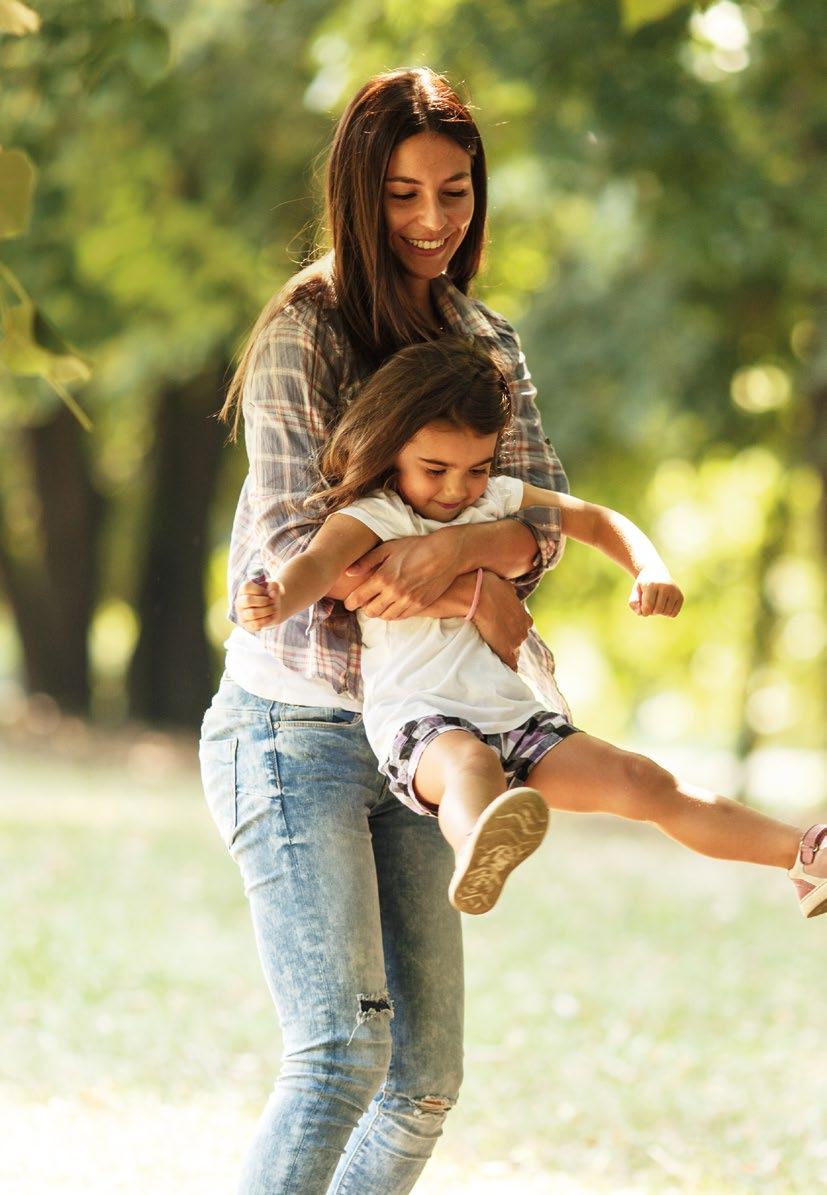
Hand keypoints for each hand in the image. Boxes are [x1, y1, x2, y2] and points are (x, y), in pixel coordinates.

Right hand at [235, 578, 284, 631]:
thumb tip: (272, 593)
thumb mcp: (272, 588)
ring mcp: (242, 614)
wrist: (271, 609)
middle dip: (264, 601)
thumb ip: (273, 587)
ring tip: (272, 609)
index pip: (246, 587)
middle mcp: (239, 602)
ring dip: (267, 611)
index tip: (267, 592)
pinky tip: (270, 616)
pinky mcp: (247, 624)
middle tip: (271, 601)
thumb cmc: (269, 596)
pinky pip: (256, 624)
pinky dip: (266, 620)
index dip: (260, 590)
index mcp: (243, 590)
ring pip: (253, 613)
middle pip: (248, 600)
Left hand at [343, 530, 464, 618]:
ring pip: (385, 617)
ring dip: (378, 612)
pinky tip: (391, 606)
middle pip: (371, 611)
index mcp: (383, 578)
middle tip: (363, 603)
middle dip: (363, 609)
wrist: (446, 554)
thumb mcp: (389, 548)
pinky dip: (392, 614)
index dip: (350, 602)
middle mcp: (394, 593)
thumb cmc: (416, 547)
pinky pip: (400, 617)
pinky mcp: (420, 606)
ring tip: (378, 604)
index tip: (348, 603)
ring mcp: (408, 601)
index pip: (359, 598)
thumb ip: (367, 561)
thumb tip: (348, 573)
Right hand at [472, 572, 532, 670]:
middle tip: (493, 641)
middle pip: (517, 642)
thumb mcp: (504, 585)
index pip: (521, 630)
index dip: (510, 631)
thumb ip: (508, 592)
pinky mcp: (505, 651)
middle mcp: (524, 631)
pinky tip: (501, 672)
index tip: (501, 632)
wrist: (479, 595)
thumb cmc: (488, 586)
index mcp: (525, 618)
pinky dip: (506, 667)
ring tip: (491, 653)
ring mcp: (515, 642)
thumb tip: (507, 590)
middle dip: (507, 642)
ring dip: (503, 652)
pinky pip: (510, 665)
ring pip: (512, 653)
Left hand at [628, 569, 683, 617]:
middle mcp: (665, 586)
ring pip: (666, 613)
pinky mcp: (680, 596)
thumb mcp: (635, 591)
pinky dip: (667, 613)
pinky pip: (674, 613)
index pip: (648, 607)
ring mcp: (674, 591)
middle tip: (650, 604)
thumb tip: (640, 613)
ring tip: (656, 604)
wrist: (656, 572)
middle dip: (651, 611)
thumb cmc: (644, 584)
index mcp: (651, 585)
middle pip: (657, 610)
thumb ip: (633, 603)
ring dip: (659, 612)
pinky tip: (664, 605)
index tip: (642, 607)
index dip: (643, 611)